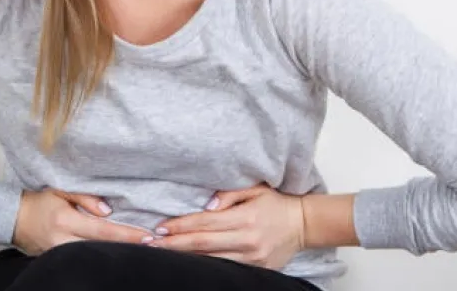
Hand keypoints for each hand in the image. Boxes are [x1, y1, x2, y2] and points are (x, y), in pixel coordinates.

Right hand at [12, 188, 150, 254]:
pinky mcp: (58, 261)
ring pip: (94, 256)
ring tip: (138, 249)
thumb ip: (85, 198)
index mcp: (66, 221)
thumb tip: (108, 211)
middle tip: (151, 245)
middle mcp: (63, 241)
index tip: (146, 236)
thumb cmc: (39, 202)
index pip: (103, 231)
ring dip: (115, 253)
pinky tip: (115, 254)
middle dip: (126, 247)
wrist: (13, 219)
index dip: (126, 235)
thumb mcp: (60, 191)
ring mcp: (60, 254)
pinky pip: (83, 259)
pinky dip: (100, 256)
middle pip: (102, 248)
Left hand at [148, 183, 306, 269]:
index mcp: (245, 218)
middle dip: (175, 244)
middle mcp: (246, 240)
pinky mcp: (255, 268)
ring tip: (163, 254)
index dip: (181, 226)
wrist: (303, 224)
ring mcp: (251, 258)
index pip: (205, 223)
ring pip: (211, 260)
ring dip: (185, 257)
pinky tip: (188, 263)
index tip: (160, 228)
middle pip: (203, 244)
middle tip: (152, 244)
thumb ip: (229, 194)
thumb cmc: (276, 203)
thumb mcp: (255, 189)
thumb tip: (207, 205)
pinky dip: (204, 265)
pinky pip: (224, 267)